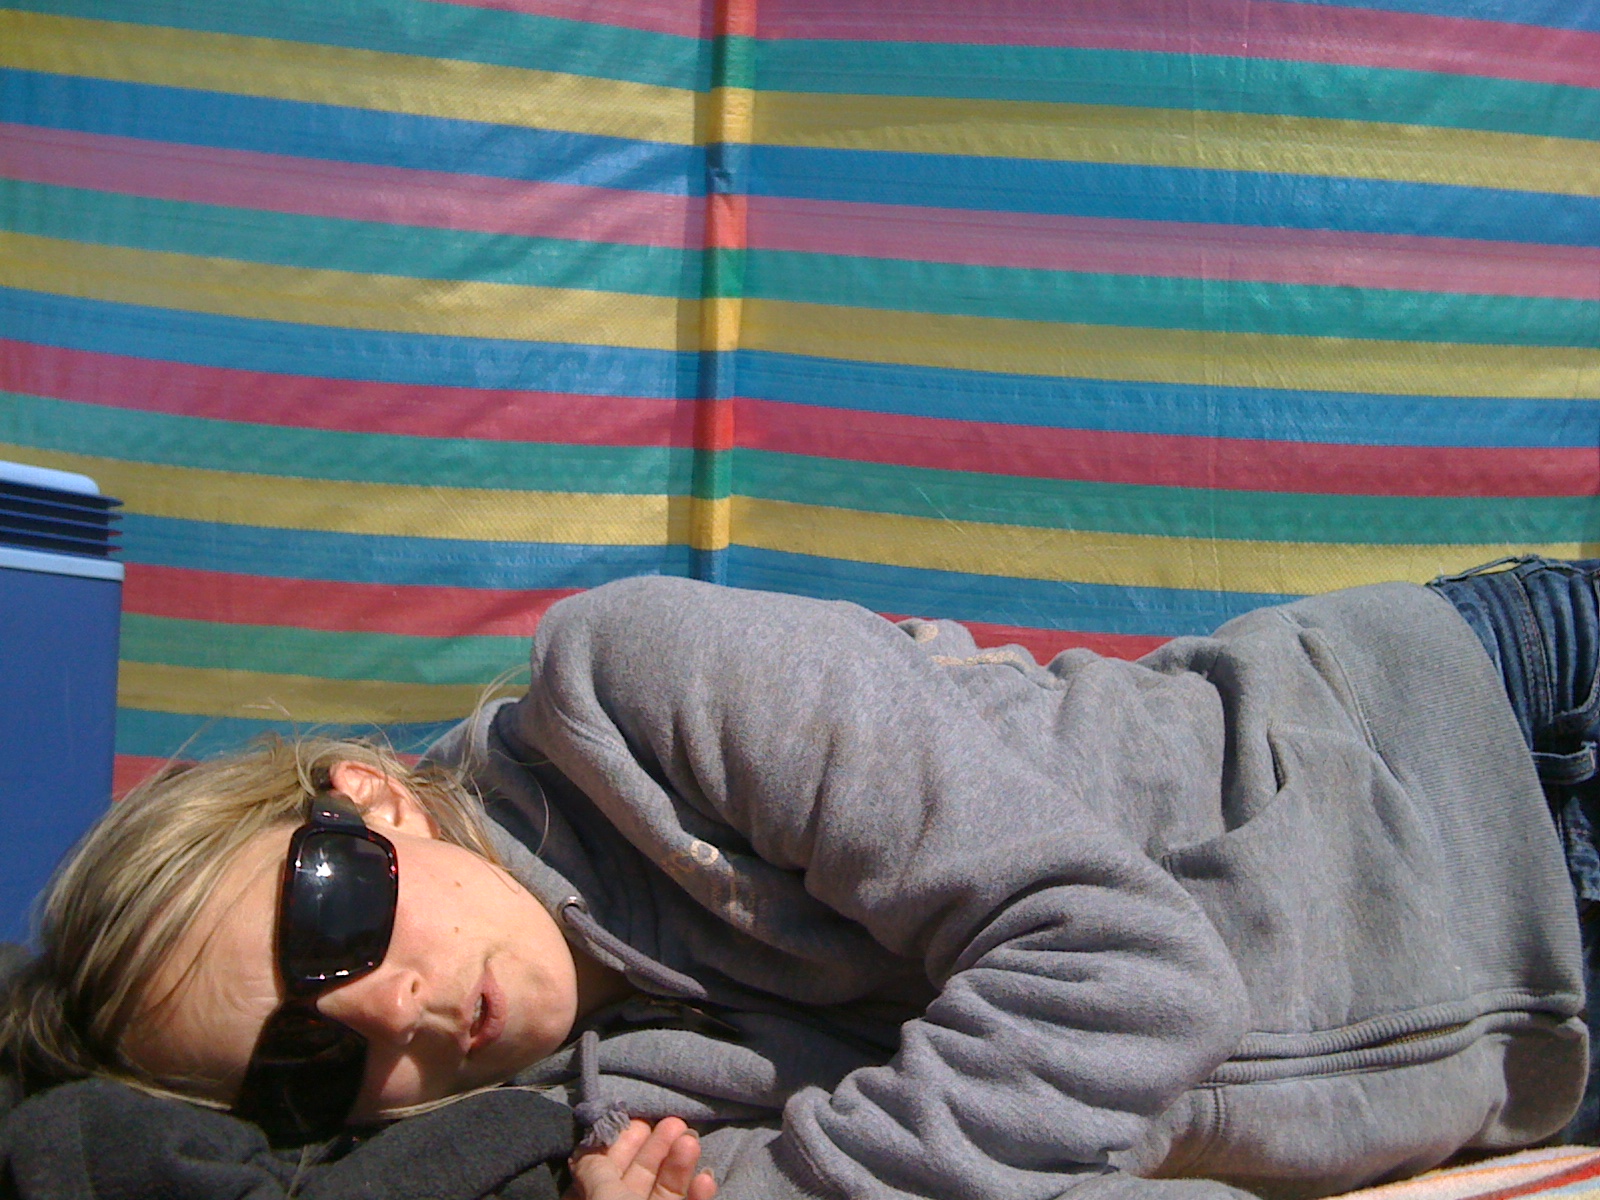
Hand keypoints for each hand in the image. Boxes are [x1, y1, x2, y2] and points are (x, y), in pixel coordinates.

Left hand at [565, 1118, 716, 1199]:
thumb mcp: (603, 1198)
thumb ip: (598, 1170)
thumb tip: (588, 1144)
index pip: (603, 1170)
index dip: (620, 1144)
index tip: (638, 1120)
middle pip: (638, 1176)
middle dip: (656, 1147)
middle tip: (673, 1122)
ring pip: (664, 1190)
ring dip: (679, 1164)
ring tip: (690, 1140)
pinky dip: (697, 1194)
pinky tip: (705, 1177)